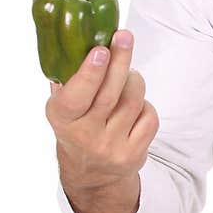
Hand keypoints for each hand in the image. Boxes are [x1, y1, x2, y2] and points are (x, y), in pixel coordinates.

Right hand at [45, 29, 158, 196]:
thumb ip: (69, 80)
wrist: (92, 174)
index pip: (77, 96)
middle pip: (111, 94)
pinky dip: (145, 104)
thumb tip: (82, 42)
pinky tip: (134, 105)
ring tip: (127, 74)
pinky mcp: (135, 154)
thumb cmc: (78, 128)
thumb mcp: (64, 108)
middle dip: (120, 61)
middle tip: (124, 37)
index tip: (101, 50)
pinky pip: (149, 117)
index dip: (90, 73)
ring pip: (133, 101)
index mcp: (63, 120)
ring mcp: (112, 147)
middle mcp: (86, 136)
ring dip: (133, 80)